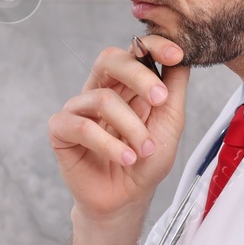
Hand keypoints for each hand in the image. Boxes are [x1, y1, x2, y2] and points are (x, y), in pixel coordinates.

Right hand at [47, 33, 190, 220]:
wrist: (127, 198)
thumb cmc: (146, 160)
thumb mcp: (170, 122)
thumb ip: (174, 87)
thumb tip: (182, 53)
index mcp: (125, 84)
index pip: (133, 50)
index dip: (153, 46)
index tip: (177, 54)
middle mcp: (99, 90)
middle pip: (110, 60)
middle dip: (139, 76)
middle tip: (160, 100)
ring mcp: (78, 109)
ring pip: (102, 99)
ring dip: (131, 127)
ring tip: (144, 150)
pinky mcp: (60, 130)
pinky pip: (82, 127)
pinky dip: (109, 145)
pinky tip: (126, 158)